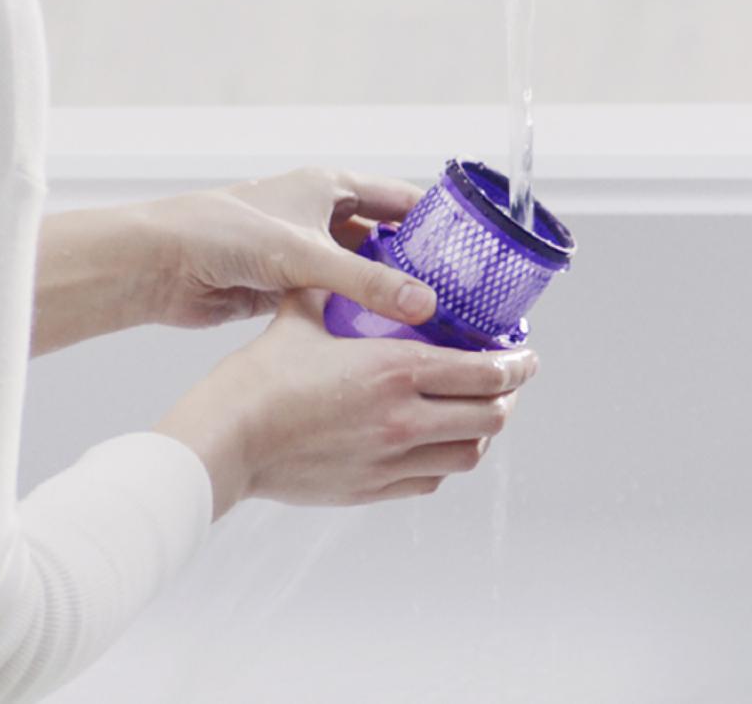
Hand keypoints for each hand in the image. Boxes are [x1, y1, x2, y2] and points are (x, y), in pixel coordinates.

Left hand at [132, 167, 432, 328]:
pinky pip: (337, 300)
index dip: (439, 223)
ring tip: (430, 325)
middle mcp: (321, 215)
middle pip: (388, 240)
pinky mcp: (287, 285)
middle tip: (459, 299)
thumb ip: (367, 282)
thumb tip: (425, 306)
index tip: (475, 251)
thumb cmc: (223, 235)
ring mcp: (304, 251)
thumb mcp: (304, 256)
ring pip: (363, 274)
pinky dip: (359, 316)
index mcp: (330, 186)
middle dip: (420, 267)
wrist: (157, 264)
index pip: (402, 200)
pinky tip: (384, 341)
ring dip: (389, 295)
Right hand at [156, 290, 538, 517]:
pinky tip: (436, 442)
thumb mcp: (303, 315)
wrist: (227, 443)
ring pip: (468, 454)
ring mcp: (392, 460)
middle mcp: (406, 419)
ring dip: (482, 432)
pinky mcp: (373, 489)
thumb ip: (339, 288)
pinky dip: (445, 460)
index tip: (525, 356)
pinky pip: (432, 479)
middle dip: (508, 396)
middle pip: (491, 416)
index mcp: (398, 370)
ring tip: (477, 412)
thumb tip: (352, 262)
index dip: (518, 365)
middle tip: (506, 382)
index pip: (488, 372)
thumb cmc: (258, 379)